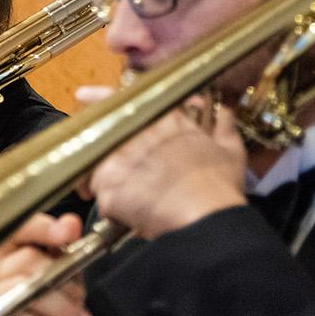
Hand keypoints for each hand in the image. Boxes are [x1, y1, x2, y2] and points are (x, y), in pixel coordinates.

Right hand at [0, 212, 97, 315]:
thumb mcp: (71, 300)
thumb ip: (68, 267)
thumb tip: (70, 224)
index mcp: (8, 270)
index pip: (13, 235)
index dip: (38, 228)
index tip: (68, 230)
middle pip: (21, 262)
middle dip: (62, 284)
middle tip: (84, 310)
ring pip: (18, 290)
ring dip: (59, 309)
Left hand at [84, 95, 246, 239]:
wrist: (207, 219)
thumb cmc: (219, 186)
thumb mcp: (230, 150)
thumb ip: (223, 126)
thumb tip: (225, 112)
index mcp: (162, 120)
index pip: (123, 99)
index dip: (100, 97)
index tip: (83, 96)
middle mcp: (134, 133)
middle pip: (102, 134)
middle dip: (102, 150)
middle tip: (115, 169)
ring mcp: (117, 159)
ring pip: (97, 165)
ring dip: (107, 180)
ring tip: (127, 196)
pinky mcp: (107, 188)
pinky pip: (99, 195)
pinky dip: (113, 206)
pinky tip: (129, 214)